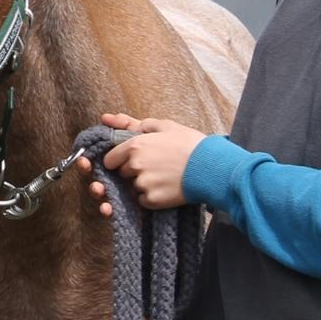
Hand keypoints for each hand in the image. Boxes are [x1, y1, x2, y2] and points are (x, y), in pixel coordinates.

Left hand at [76, 112, 205, 216]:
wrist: (211, 166)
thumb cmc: (190, 143)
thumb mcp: (165, 126)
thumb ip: (137, 124)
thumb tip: (109, 119)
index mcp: (134, 146)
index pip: (109, 159)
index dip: (120, 160)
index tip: (133, 159)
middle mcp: (135, 165)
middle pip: (122, 173)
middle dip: (133, 171)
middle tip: (155, 166)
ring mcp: (143, 184)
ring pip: (133, 188)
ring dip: (143, 185)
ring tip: (164, 176)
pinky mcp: (152, 200)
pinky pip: (144, 200)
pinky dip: (152, 197)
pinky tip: (167, 187)